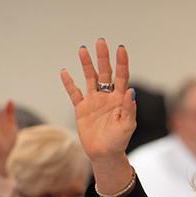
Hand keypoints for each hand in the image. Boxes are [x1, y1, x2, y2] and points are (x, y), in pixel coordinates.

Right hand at [60, 40, 136, 162]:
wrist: (104, 154)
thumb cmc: (119, 141)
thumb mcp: (127, 126)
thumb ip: (129, 108)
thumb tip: (130, 91)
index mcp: (120, 99)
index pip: (122, 77)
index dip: (121, 63)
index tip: (121, 49)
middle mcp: (107, 96)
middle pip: (105, 73)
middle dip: (103, 58)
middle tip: (101, 42)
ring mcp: (94, 101)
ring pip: (90, 78)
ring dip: (86, 65)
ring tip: (83, 50)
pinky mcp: (82, 108)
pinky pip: (74, 93)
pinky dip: (69, 83)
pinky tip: (65, 72)